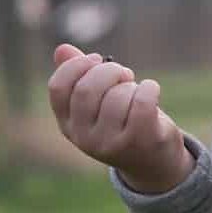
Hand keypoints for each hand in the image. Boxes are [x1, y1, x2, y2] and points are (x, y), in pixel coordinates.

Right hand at [47, 44, 193, 190]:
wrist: (154, 163)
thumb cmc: (123, 123)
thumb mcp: (98, 103)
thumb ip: (80, 77)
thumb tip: (62, 49)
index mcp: (68, 125)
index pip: (58, 87)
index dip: (77, 65)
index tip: (95, 59)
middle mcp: (84, 138)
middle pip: (87, 89)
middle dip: (109, 71)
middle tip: (123, 74)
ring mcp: (111, 143)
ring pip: (117, 96)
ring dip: (131, 85)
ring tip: (136, 93)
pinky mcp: (139, 141)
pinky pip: (143, 101)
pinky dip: (150, 88)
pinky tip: (152, 91)